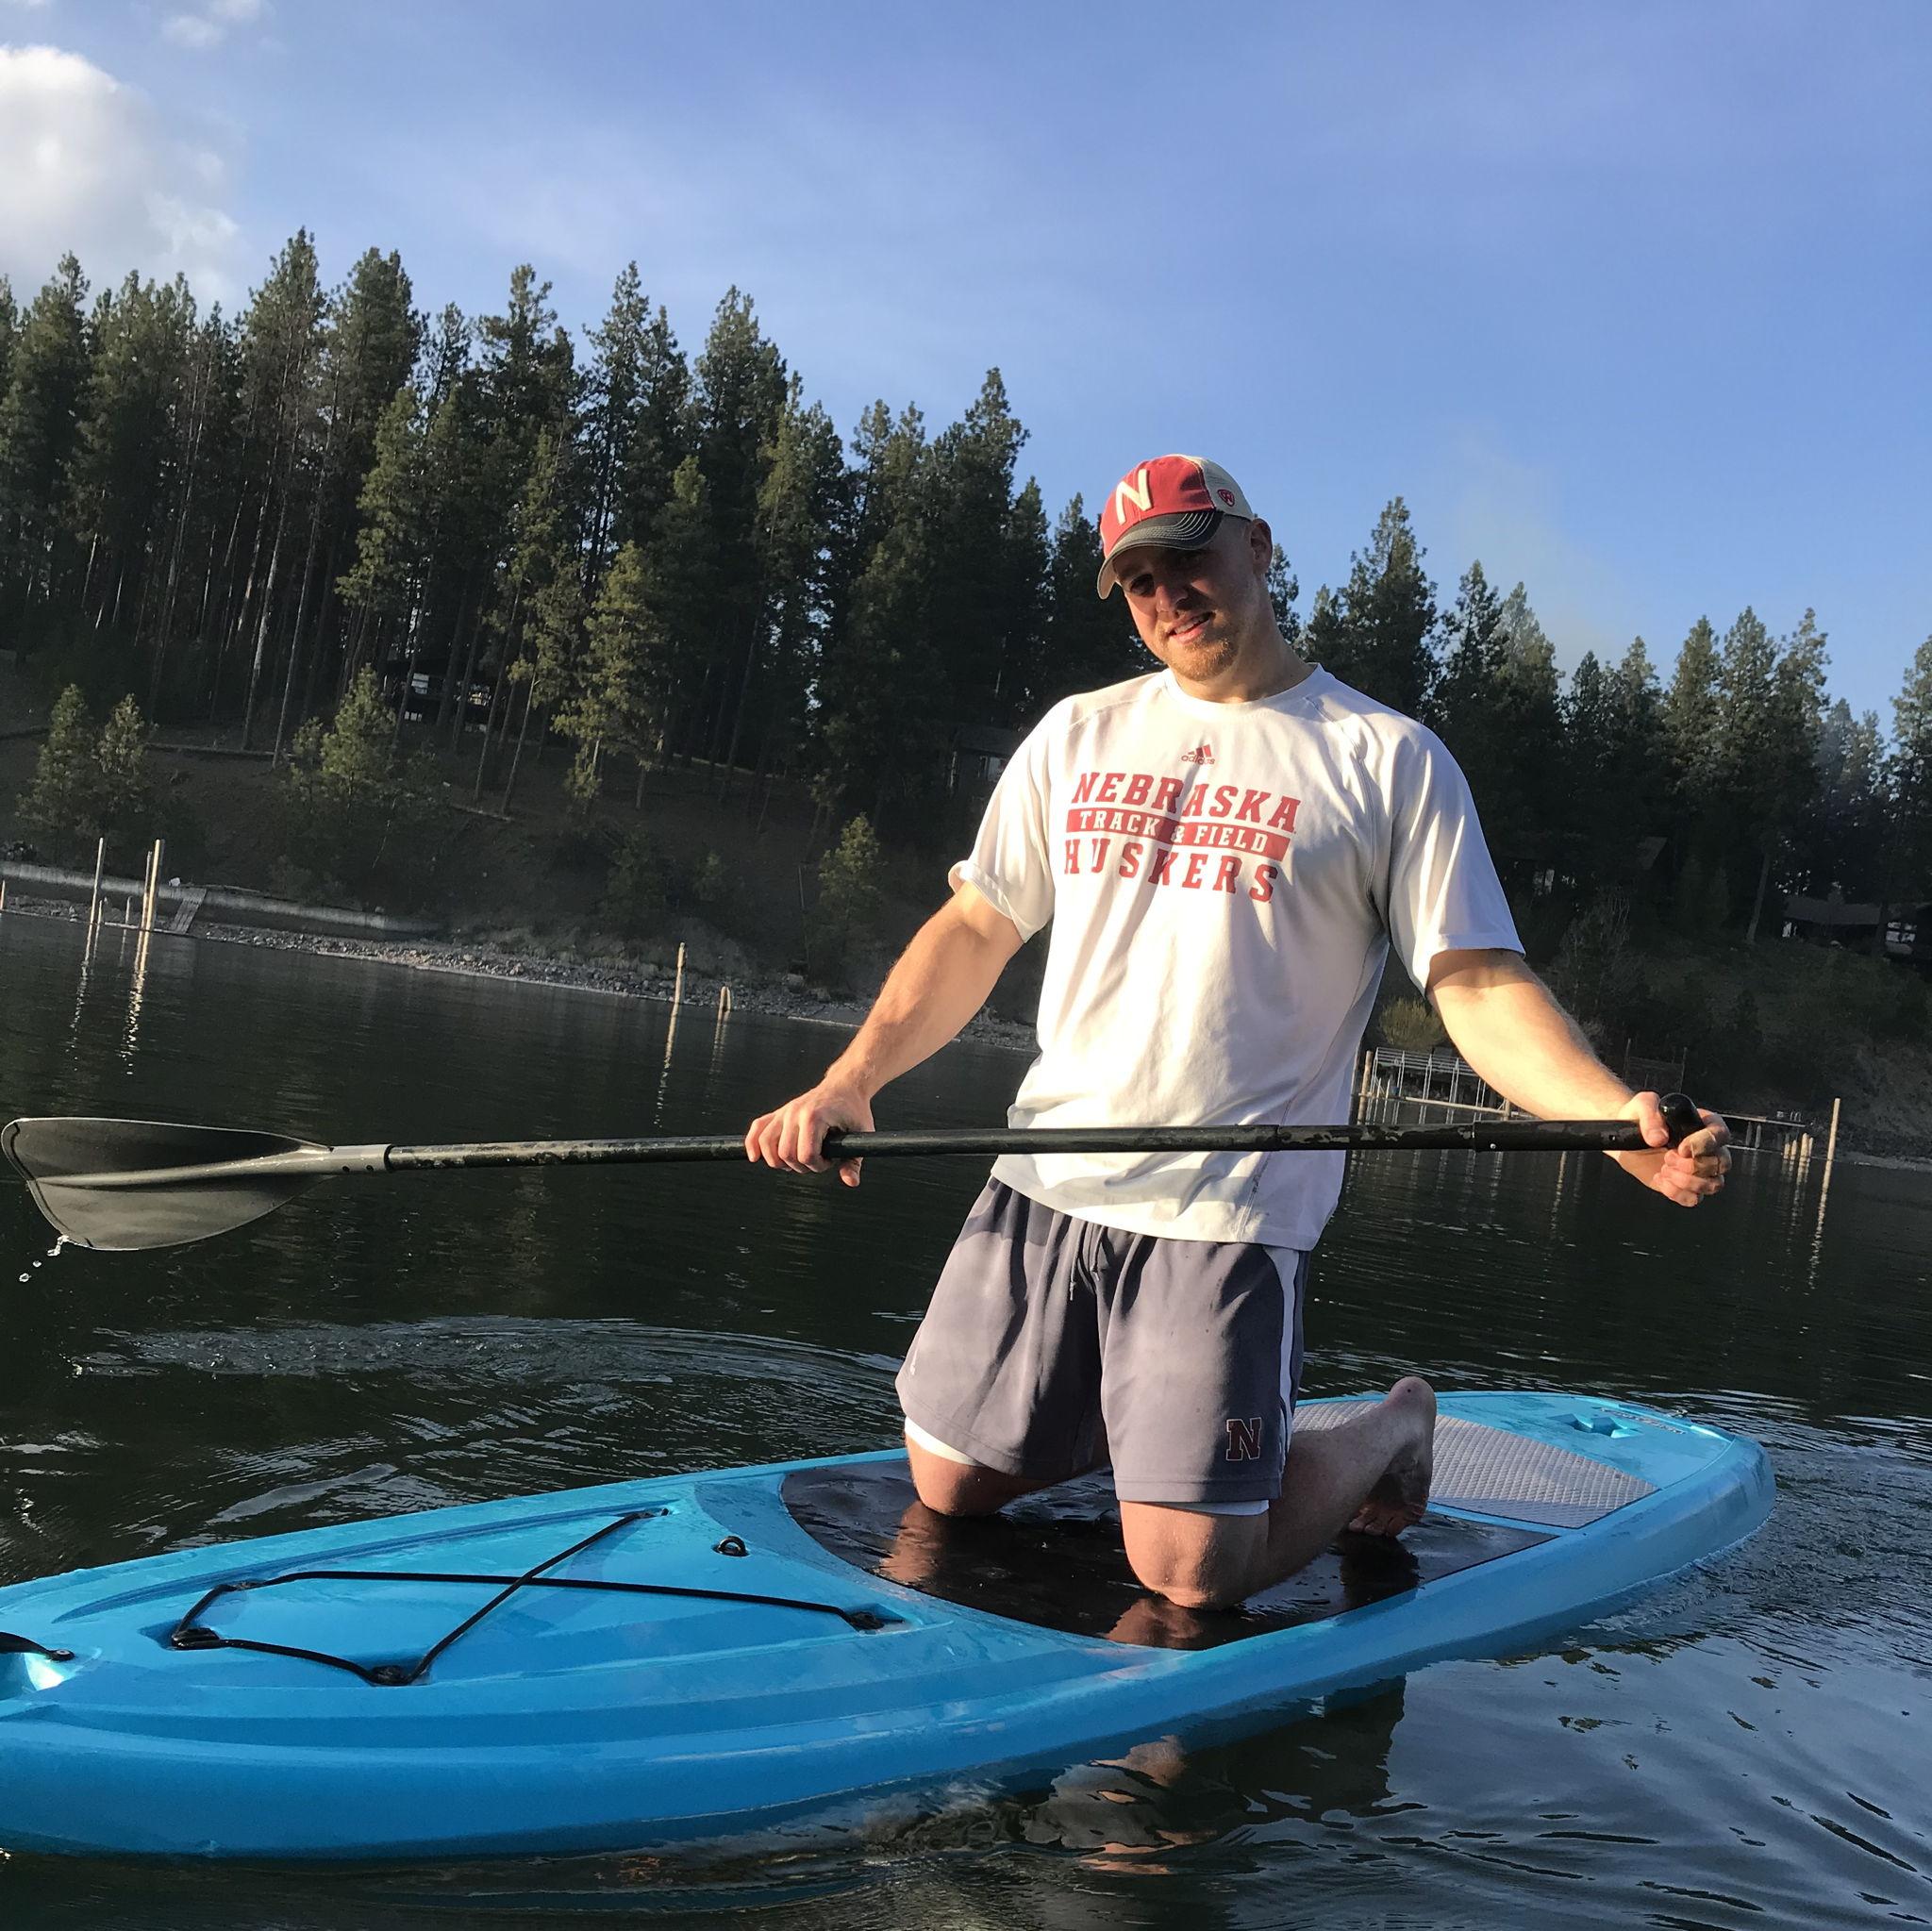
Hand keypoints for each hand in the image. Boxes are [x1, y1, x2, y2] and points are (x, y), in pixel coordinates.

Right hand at [744, 1081, 874, 1186]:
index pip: (806, 1155)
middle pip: (785, 1153)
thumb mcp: (861, 1134)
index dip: (818, 1166)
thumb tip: (851, 1182)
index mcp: (814, 1117)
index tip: (829, 1160)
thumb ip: (854, 1161)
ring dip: (777, 1160)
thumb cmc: (854, 1109)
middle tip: (816, 1160)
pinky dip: (753, 1143)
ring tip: (793, 1162)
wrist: (845, 1086)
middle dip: (801, 1166)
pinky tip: (755, 1157)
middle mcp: (795, 1112)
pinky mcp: (779, 1113)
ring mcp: (785, 1111)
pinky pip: (758, 1127)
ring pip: (766, 1143)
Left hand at [1608, 1090, 1730, 1205]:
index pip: (1721, 1135)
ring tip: (1664, 1169)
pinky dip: (1677, 1193)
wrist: (1626, 1138)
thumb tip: (1659, 1138)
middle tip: (1667, 1158)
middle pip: (1722, 1164)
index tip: (1681, 1148)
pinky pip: (1694, 1199)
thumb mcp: (1642, 1105)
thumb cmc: (1640, 1116)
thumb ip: (1650, 1116)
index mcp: (1703, 1124)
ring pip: (1714, 1185)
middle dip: (1693, 1166)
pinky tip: (1660, 1179)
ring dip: (1686, 1182)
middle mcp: (1708, 1148)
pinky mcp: (1686, 1186)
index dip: (1704, 1145)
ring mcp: (1700, 1170)